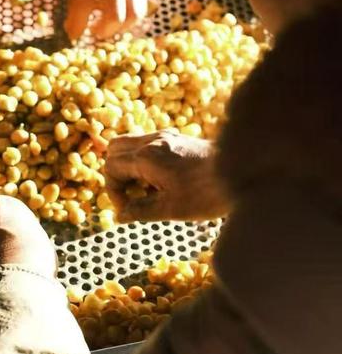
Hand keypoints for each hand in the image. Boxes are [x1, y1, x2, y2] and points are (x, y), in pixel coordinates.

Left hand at [64, 0, 147, 39]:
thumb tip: (73, 31)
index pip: (83, 7)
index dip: (77, 27)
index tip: (73, 35)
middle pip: (115, 16)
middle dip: (103, 31)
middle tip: (93, 32)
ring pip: (134, 15)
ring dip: (120, 29)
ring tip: (106, 27)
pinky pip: (140, 6)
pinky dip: (129, 18)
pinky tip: (117, 17)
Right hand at [105, 131, 228, 222]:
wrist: (241, 172)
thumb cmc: (206, 194)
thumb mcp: (170, 209)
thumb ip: (141, 210)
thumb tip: (120, 216)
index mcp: (146, 157)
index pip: (111, 167)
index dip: (113, 191)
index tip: (127, 209)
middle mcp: (152, 141)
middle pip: (115, 149)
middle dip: (116, 173)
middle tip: (131, 195)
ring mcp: (165, 136)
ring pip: (131, 144)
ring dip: (130, 166)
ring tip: (146, 189)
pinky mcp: (177, 139)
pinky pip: (148, 144)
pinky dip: (144, 161)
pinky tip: (161, 180)